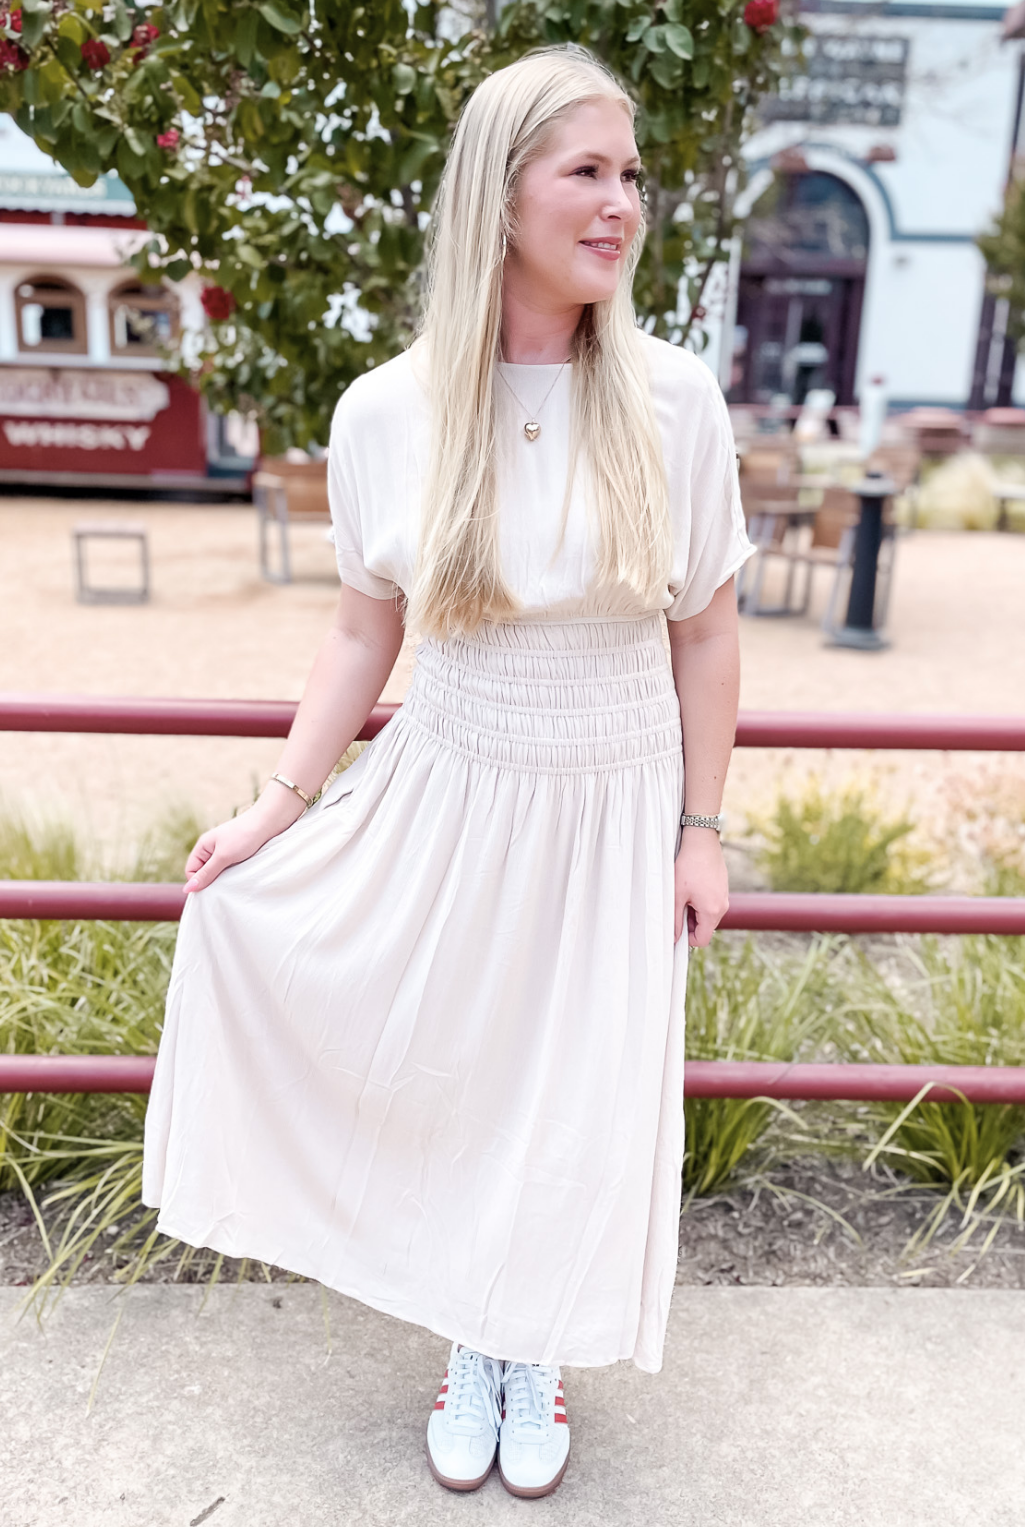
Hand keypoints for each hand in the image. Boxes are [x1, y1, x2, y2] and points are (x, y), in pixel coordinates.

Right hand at [184, 791, 303, 892]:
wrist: (270, 821)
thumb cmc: (245, 836)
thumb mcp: (223, 857)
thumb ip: (206, 873)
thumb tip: (187, 889)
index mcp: (203, 846)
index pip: (191, 870)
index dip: (198, 881)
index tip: (212, 889)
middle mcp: (212, 848)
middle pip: (204, 872)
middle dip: (211, 881)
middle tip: (224, 887)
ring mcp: (225, 850)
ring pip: (217, 871)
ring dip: (224, 878)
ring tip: (234, 880)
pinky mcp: (237, 853)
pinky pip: (229, 868)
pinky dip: (233, 874)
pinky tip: (240, 876)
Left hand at [674, 828, 728, 946]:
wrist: (702, 842)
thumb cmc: (688, 866)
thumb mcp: (677, 895)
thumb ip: (675, 919)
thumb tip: (674, 938)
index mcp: (712, 911)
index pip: (702, 939)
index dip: (687, 939)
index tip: (676, 928)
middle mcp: (722, 906)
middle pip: (705, 928)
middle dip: (690, 923)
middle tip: (676, 907)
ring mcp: (724, 897)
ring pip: (708, 915)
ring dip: (694, 912)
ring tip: (683, 895)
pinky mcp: (722, 888)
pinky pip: (712, 904)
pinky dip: (700, 902)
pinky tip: (690, 888)